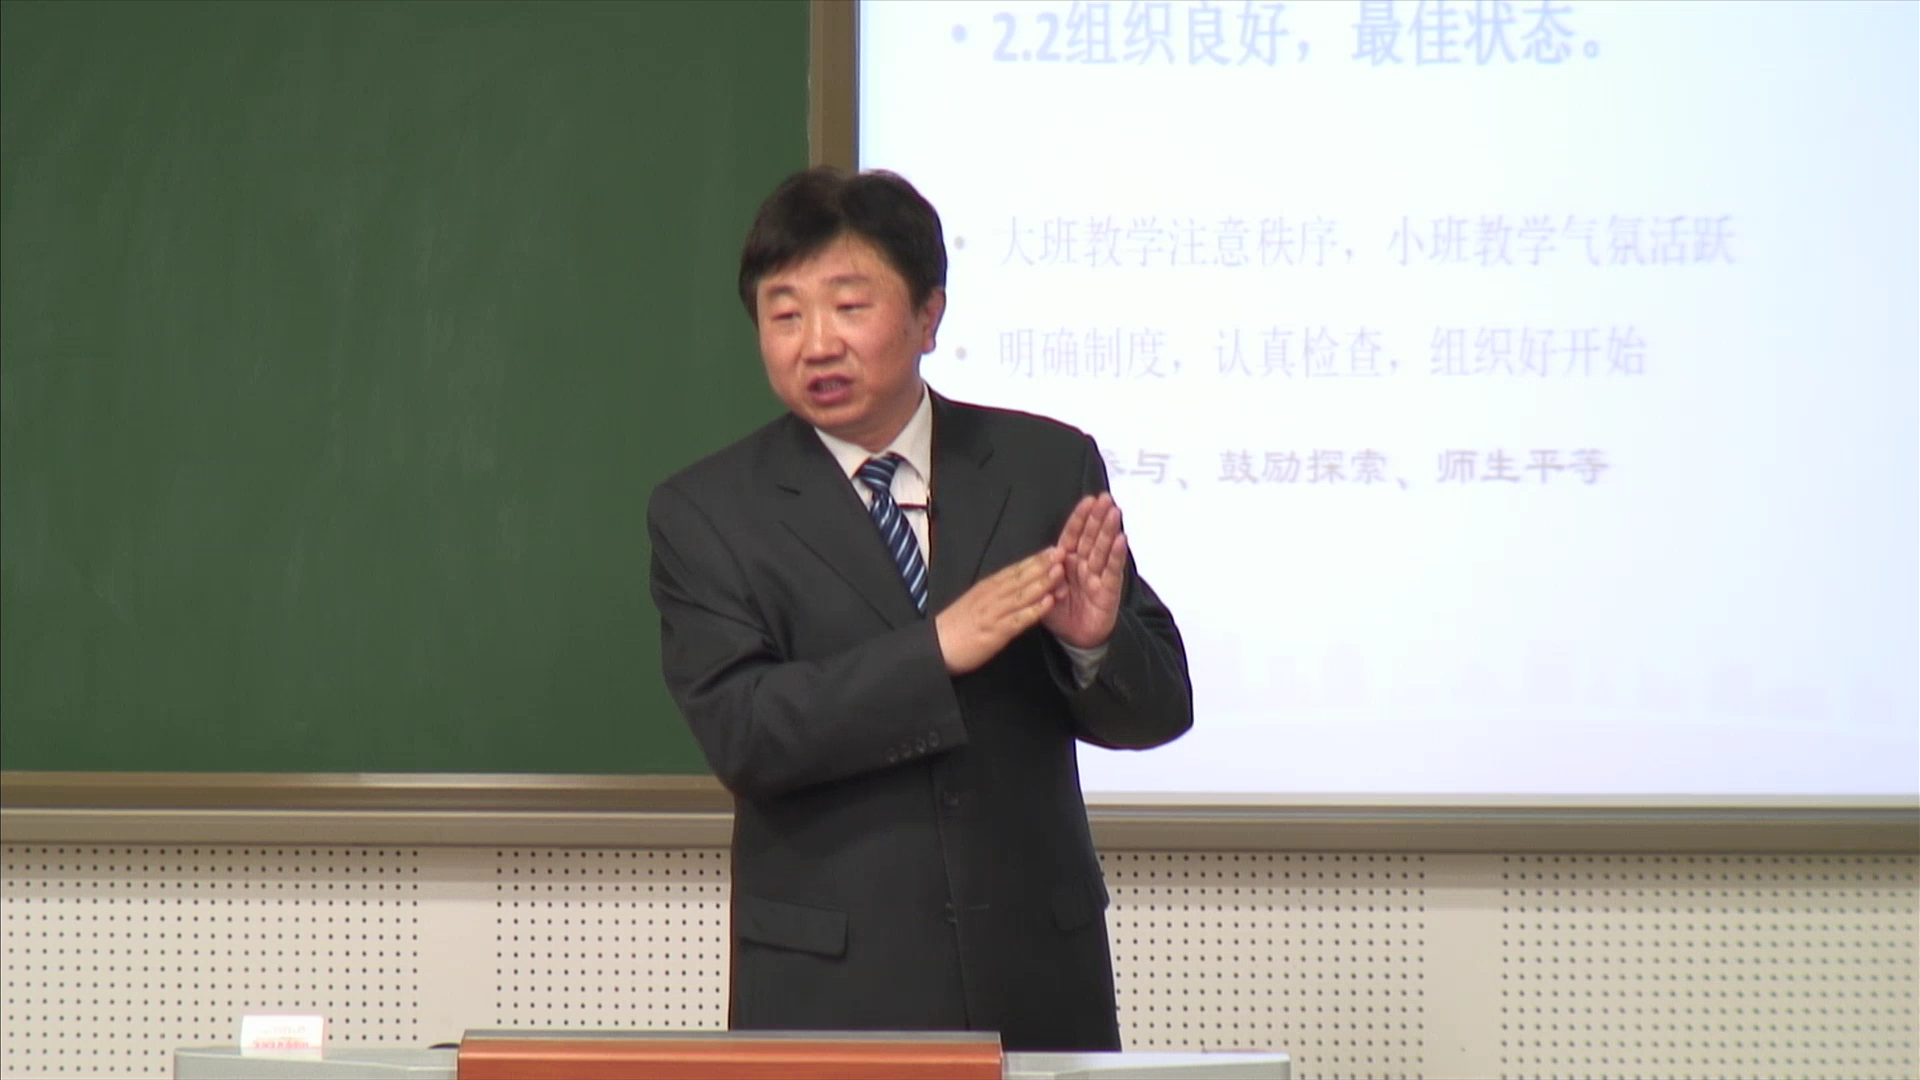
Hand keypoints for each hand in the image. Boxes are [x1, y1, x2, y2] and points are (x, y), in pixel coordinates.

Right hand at [935, 548, 1063, 674]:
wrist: (937, 646)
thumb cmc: (957, 626)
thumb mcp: (975, 601)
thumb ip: (996, 592)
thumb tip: (1018, 583)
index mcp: (987, 587)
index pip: (1014, 569)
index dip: (1034, 559)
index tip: (1052, 549)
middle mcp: (991, 596)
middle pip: (1020, 577)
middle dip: (1042, 564)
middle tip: (1062, 553)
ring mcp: (993, 613)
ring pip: (1021, 594)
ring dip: (1042, 582)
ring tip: (1060, 572)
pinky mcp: (995, 632)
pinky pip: (1018, 619)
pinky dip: (1034, 610)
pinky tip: (1048, 603)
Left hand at [1042, 494, 1126, 649]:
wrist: (1075, 640)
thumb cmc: (1061, 613)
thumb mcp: (1045, 592)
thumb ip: (1046, 573)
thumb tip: (1051, 554)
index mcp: (1067, 562)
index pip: (1074, 535)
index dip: (1080, 518)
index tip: (1088, 500)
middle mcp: (1084, 565)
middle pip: (1091, 537)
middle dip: (1098, 517)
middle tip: (1105, 498)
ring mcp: (1098, 576)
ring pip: (1103, 549)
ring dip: (1109, 529)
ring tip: (1115, 512)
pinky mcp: (1109, 590)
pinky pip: (1112, 570)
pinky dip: (1116, 555)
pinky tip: (1121, 539)